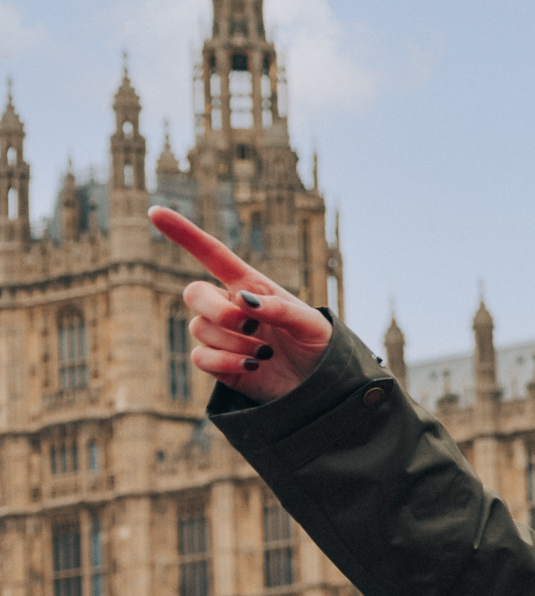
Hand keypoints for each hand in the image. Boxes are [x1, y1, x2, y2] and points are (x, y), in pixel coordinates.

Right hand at [152, 206, 332, 403]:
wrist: (319, 384)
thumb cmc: (318, 345)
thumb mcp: (310, 323)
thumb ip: (281, 309)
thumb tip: (243, 299)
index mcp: (252, 286)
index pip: (212, 255)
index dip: (184, 234)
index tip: (155, 211)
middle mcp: (230, 306)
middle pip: (194, 293)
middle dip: (217, 310)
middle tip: (251, 326)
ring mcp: (221, 335)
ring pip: (199, 328)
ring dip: (232, 342)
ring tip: (265, 353)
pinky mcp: (217, 362)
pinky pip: (199, 356)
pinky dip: (224, 363)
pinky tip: (251, 367)